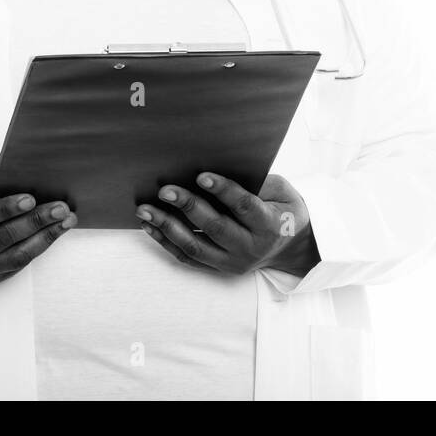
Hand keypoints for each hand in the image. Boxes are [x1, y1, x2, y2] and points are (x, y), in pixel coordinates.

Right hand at [0, 180, 76, 291]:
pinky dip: (40, 247)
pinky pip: (20, 263)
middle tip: (60, 207)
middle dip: (34, 221)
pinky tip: (56, 232)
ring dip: (45, 237)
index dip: (4, 209)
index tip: (29, 198)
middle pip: (2, 238)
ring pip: (15, 255)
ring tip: (67, 220)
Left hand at [136, 173, 320, 277]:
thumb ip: (259, 183)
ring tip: (145, 210)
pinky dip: (166, 241)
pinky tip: (150, 226)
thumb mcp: (283, 192)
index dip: (223, 190)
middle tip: (165, 190)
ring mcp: (232, 262)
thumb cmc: (284, 210)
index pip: (244, 206)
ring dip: (167, 226)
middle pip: (215, 227)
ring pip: (195, 246)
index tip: (201, 175)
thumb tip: (221, 167)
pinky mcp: (218, 269)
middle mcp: (250, 247)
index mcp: (269, 225)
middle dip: (188, 207)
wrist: (291, 249)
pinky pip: (187, 257)